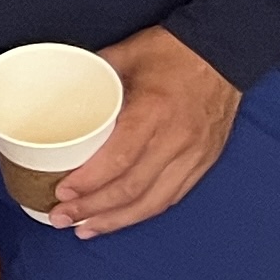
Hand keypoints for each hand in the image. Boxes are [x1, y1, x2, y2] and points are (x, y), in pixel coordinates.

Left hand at [45, 26, 237, 237]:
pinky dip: (143, 212)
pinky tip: (120, 219)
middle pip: (132, 188)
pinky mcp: (204, 161)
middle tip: (61, 217)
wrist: (224, 51)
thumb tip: (55, 95)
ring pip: (153, 200)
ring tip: (84, 229)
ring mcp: (194, 154)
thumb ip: (91, 78)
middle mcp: (177, 139)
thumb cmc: (173, 51)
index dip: (89, 182)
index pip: (119, 159)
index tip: (61, 192)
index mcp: (154, 111)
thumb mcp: (125, 55)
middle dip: (93, 209)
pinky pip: (172, 196)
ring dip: (116, 220)